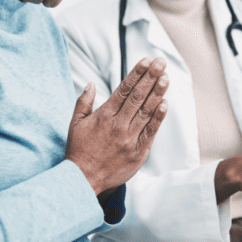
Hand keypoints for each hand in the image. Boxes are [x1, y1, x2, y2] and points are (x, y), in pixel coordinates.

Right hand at [65, 57, 168, 195]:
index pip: (124, 89)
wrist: (83, 181)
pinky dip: (158, 118)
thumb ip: (83, 102)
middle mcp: (118, 125)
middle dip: (150, 77)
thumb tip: (91, 83)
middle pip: (138, 97)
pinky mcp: (138, 153)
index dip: (136, 73)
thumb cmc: (79, 151)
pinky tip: (165, 103)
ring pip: (146, 112)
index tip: (146, 61)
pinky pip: (150, 132)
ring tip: (166, 77)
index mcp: (104, 116)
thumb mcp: (75, 124)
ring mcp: (129, 139)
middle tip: (161, 62)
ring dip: (157, 93)